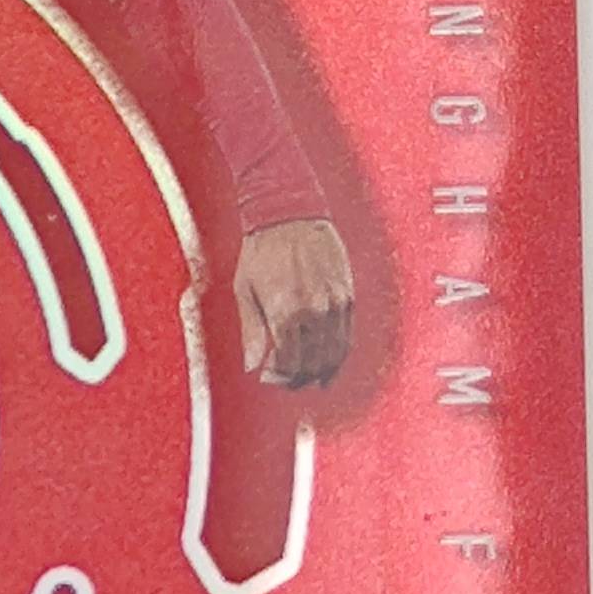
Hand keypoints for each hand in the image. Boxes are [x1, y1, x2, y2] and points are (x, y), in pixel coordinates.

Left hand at [233, 214, 354, 389]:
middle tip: (286, 380)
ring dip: (321, 371)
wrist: (290, 213)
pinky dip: (338, 354)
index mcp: (285, 312)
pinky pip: (347, 335)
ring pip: (335, 354)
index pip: (289, 363)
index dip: (279, 377)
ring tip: (308, 376)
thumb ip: (251, 331)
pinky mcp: (348, 295)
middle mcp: (314, 311)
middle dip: (299, 378)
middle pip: (313, 363)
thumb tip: (252, 366)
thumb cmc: (261, 250)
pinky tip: (327, 360)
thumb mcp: (244, 289)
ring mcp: (335, 304)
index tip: (268, 377)